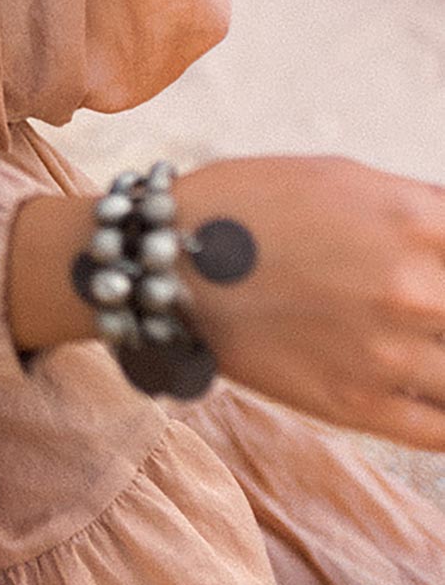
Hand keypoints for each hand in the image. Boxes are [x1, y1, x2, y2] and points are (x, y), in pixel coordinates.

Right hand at [174, 154, 444, 450]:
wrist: (166, 265)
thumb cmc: (253, 206)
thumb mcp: (343, 178)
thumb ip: (421, 207)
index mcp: (417, 220)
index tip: (443, 272)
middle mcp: (415, 288)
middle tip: (427, 312)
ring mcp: (389, 354)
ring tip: (428, 349)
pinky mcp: (359, 406)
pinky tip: (436, 394)